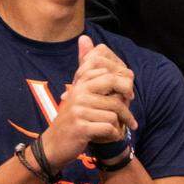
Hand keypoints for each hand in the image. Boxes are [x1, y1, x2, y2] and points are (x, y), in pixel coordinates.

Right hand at [41, 36, 138, 168]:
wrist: (53, 146)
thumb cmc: (73, 119)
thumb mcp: (79, 92)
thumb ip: (86, 68)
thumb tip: (85, 37)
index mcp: (80, 83)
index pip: (111, 75)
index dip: (123, 86)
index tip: (127, 98)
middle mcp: (78, 93)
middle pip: (116, 90)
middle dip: (126, 104)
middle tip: (131, 114)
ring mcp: (78, 110)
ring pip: (114, 112)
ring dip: (121, 123)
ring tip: (119, 129)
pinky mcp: (80, 127)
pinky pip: (109, 126)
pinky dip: (113, 134)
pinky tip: (111, 137)